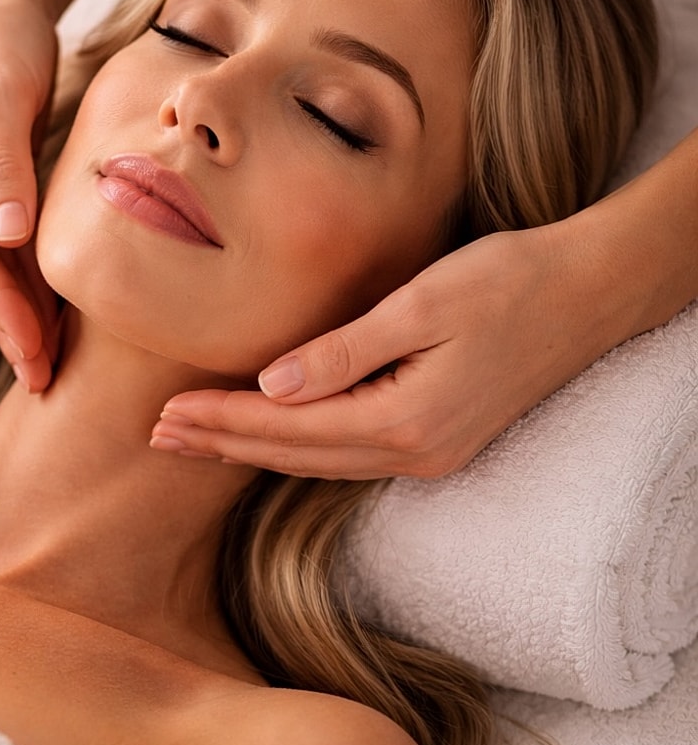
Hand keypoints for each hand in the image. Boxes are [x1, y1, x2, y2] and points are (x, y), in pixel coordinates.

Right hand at [0, 0, 59, 390]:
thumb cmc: (3, 35)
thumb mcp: (7, 91)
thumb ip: (6, 164)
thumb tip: (6, 237)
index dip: (1, 310)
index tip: (32, 355)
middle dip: (6, 328)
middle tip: (43, 384)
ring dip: (14, 314)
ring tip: (48, 365)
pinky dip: (20, 282)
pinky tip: (47, 314)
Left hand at [150, 225, 607, 479]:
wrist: (587, 294)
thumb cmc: (509, 282)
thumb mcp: (423, 305)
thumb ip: (346, 351)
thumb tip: (272, 385)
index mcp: (404, 421)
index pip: (288, 429)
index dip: (224, 421)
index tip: (166, 413)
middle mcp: (413, 452)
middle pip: (295, 456)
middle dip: (224, 445)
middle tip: (157, 436)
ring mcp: (429, 454)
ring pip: (319, 461)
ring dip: (254, 451)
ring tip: (196, 442)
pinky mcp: (437, 441)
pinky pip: (347, 453)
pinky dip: (297, 447)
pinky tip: (268, 438)